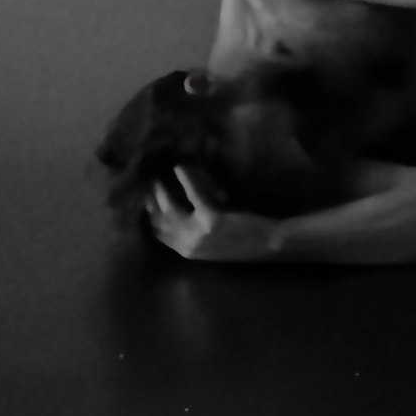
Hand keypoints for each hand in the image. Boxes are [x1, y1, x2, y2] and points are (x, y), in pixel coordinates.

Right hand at [146, 166, 279, 261]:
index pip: (157, 231)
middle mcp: (188, 245)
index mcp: (187, 251)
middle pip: (158, 219)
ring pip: (169, 206)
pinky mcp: (212, 220)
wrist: (272, 245)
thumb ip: (195, 226)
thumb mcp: (213, 238)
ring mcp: (199, 234)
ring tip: (159, 169)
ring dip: (161, 187)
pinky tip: (182, 165)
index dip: (147, 211)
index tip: (143, 192)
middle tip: (146, 176)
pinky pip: (193, 194)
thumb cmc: (245, 238)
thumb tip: (179, 204)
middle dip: (148, 197)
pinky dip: (186, 177)